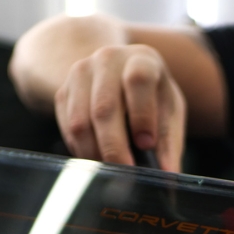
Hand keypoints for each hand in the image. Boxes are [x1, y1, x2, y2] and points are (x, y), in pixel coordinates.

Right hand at [55, 44, 186, 171]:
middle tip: (126, 172)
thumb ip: (170, 142)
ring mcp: (81, 74)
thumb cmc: (151, 96)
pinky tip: (97, 159)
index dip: (142, 114)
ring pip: (80, 122)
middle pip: (104, 107)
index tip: (146, 144)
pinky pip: (67, 129)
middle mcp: (107, 60)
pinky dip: (81, 150)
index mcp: (141, 59)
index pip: (138, 80)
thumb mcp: (169, 111)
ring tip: (111, 171)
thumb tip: (169, 174)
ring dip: (95, 153)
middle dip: (114, 146)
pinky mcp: (63, 92)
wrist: (117, 72)